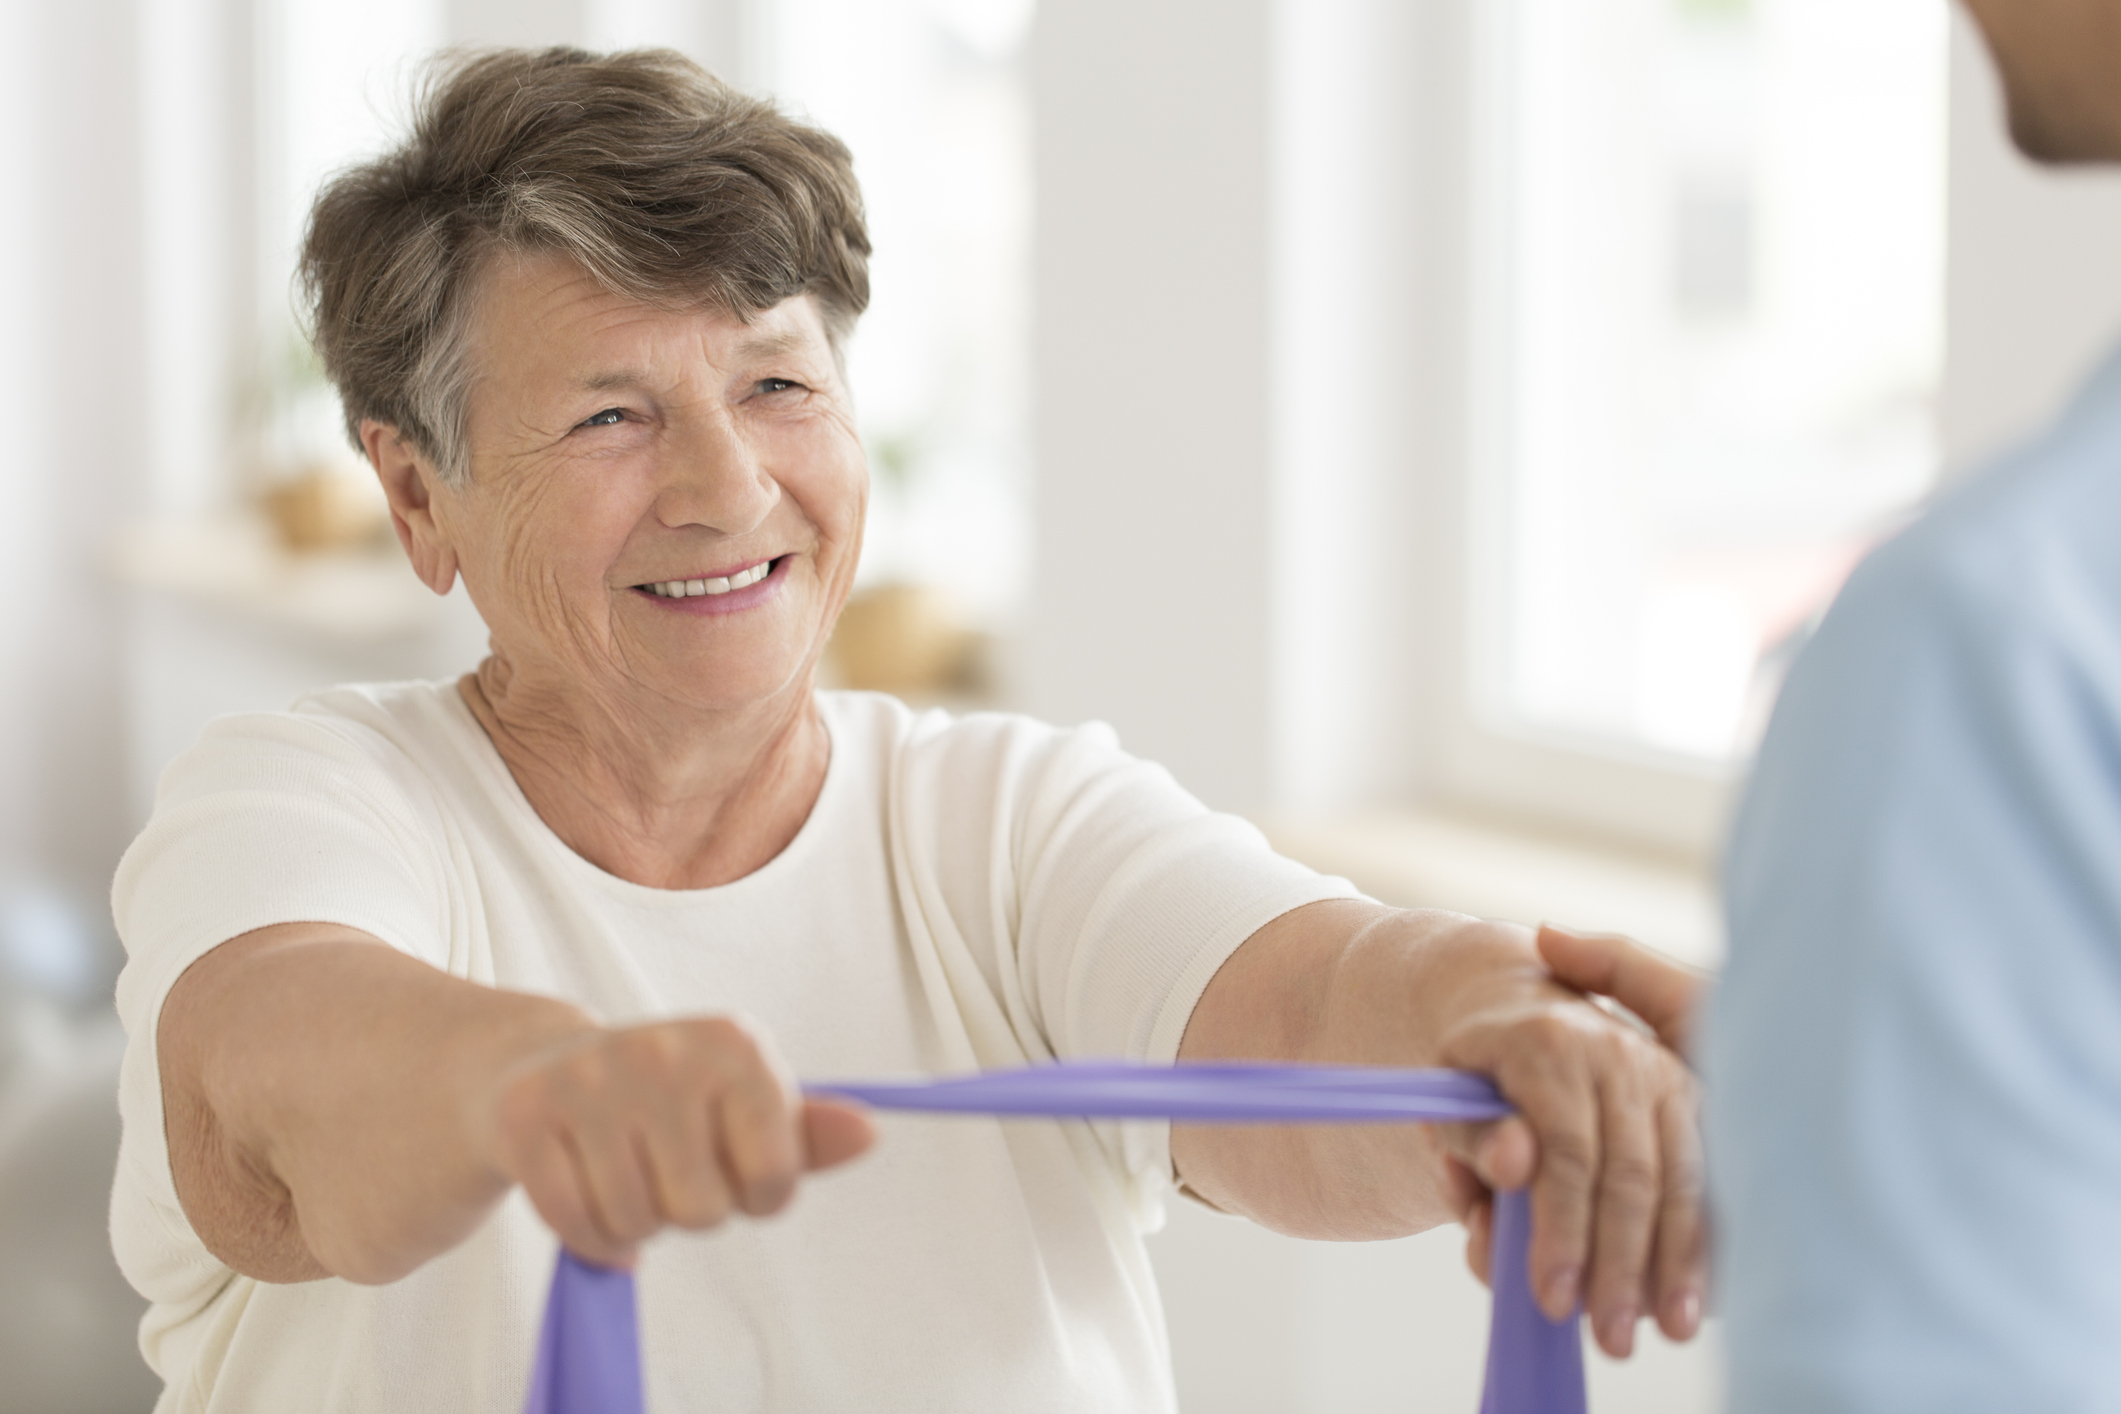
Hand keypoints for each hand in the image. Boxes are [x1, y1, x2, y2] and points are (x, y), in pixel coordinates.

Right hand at [480, 1016, 874, 1267]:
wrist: (543, 1066)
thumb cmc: (666, 1100)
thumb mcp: (743, 1106)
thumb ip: (806, 1133)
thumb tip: (869, 1134)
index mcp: (736, 1043)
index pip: (776, 1179)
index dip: (757, 1195)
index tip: (731, 1164)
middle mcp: (665, 1049)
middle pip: (703, 1211)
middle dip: (688, 1211)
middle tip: (665, 1169)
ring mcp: (592, 1078)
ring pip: (635, 1223)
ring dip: (633, 1224)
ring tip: (622, 1172)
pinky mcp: (528, 1115)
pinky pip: (575, 1224)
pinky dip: (586, 1234)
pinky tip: (584, 1191)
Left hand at [1437, 924, 1705, 1357]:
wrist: (1526, 1021)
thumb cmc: (1480, 1083)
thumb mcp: (1450, 1104)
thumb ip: (1471, 1140)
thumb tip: (1515, 1165)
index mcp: (1545, 1046)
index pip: (1565, 1151)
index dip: (1563, 1231)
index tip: (1553, 1299)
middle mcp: (1615, 1052)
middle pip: (1629, 1174)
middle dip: (1621, 1264)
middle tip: (1610, 1338)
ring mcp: (1664, 1074)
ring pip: (1681, 1180)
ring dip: (1678, 1262)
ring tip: (1671, 1330)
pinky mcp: (1698, 1100)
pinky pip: (1711, 1177)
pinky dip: (1709, 1240)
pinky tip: (1706, 1295)